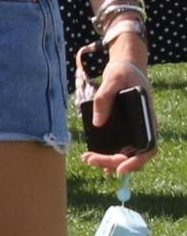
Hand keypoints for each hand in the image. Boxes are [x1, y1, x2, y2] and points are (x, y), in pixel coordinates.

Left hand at [82, 46, 156, 175]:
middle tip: (90, 160)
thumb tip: (97, 123)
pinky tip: (94, 156)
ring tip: (88, 159)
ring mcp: (134, 129)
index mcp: (147, 120)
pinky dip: (108, 153)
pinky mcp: (124, 128)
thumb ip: (105, 97)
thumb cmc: (123, 72)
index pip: (148, 148)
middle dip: (112, 162)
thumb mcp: (113, 79)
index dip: (137, 161)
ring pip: (125, 153)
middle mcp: (143, 128)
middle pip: (133, 155)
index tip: (120, 169)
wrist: (125, 66)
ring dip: (108, 160)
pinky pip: (119, 146)